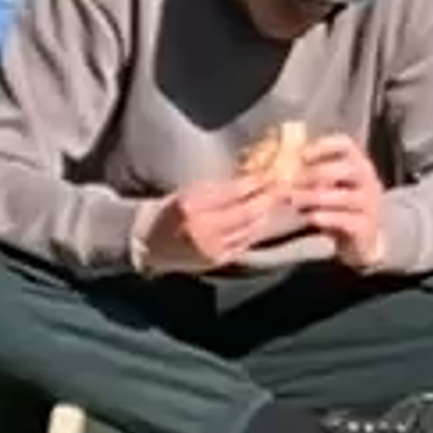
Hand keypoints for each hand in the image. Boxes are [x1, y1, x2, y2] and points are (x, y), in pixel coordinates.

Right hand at [141, 166, 299, 275]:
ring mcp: (211, 248)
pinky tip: (265, 219)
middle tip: (284, 186)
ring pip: (250, 229)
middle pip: (246, 212)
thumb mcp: (188, 192)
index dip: (254, 182)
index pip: (232, 192)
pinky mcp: (217, 260)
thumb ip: (218, 188)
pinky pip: (245, 243)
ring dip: (267, 214)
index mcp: (192, 206)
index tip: (269, 172)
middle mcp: (202, 229)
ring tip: (280, 200)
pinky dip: (257, 230)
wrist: (148, 243)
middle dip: (268, 198)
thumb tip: (252, 178)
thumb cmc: (169, 211)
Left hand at [286, 132, 393, 274]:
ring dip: (317, 197)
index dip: (324, 146)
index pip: (346, 145)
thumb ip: (313, 176)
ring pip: (347, 196)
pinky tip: (311, 217)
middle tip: (293, 181)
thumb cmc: (340, 208)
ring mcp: (370, 205)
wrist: (361, 240)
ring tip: (295, 201)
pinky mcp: (366, 227)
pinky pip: (347, 220)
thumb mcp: (328, 188)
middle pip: (347, 168)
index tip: (302, 155)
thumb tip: (284, 168)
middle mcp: (368, 181)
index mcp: (358, 164)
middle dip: (317, 173)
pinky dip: (328, 218)